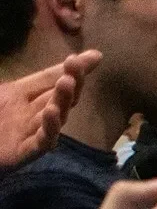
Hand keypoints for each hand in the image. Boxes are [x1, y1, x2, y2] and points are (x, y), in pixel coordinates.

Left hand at [0, 50, 100, 173]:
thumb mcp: (0, 91)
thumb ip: (30, 80)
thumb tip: (50, 68)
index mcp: (20, 95)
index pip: (50, 78)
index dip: (71, 67)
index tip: (96, 56)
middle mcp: (31, 113)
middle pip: (59, 96)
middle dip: (72, 79)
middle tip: (77, 64)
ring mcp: (29, 133)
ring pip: (56, 116)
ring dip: (63, 100)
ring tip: (68, 82)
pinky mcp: (23, 152)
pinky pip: (41, 141)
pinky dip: (50, 129)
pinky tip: (53, 113)